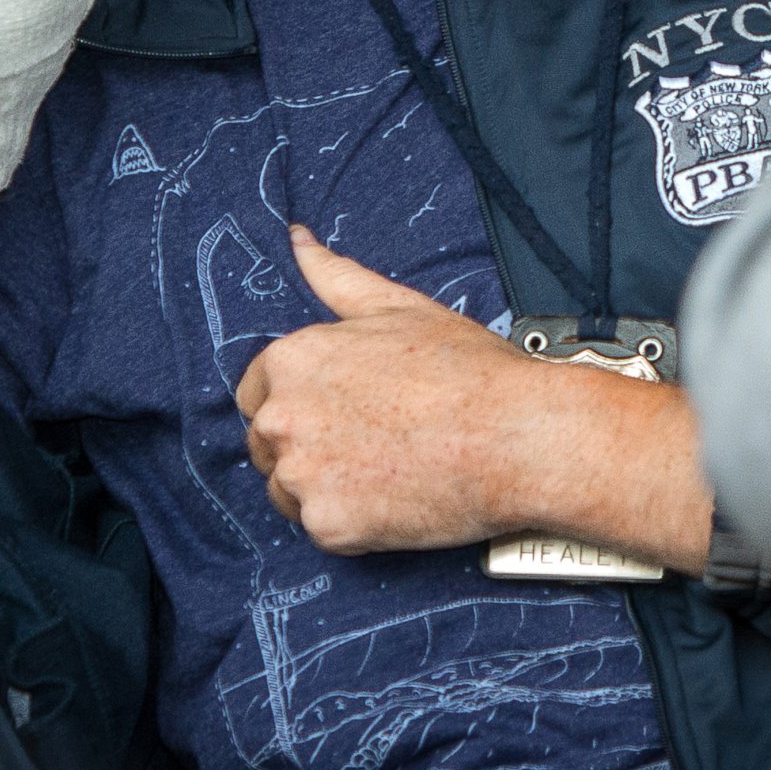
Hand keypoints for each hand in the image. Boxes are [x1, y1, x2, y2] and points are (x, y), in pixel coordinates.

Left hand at [235, 228, 536, 554]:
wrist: (515, 436)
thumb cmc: (464, 368)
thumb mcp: (396, 306)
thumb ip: (334, 275)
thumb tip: (298, 239)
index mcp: (292, 359)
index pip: (255, 394)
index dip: (296, 404)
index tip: (336, 414)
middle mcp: (284, 416)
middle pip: (266, 445)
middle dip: (306, 448)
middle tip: (368, 446)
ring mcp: (303, 474)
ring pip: (289, 492)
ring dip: (324, 489)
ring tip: (384, 472)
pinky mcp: (329, 525)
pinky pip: (322, 530)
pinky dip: (353, 523)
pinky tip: (393, 500)